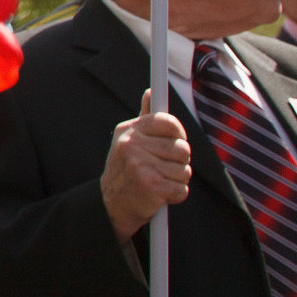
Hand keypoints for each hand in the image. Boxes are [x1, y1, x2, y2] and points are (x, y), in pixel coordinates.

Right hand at [103, 91, 191, 239]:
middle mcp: (132, 145)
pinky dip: (175, 195)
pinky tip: (160, 195)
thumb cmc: (126, 171)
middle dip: (178, 162)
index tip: (173, 144)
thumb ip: (145, 118)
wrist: (111, 205)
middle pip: (182, 149)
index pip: (169, 123)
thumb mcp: (129, 140)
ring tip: (159, 182)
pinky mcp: (150, 186)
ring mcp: (140, 165)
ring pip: (184, 170)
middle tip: (162, 168)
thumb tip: (151, 92)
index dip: (178, 135)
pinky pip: (181, 188)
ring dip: (177, 180)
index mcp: (130, 131)